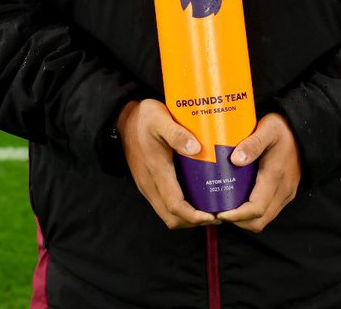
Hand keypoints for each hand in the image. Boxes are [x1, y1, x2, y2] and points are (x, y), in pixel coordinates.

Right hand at [116, 99, 219, 229]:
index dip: (195, 216)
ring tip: (209, 209)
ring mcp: (147, 185)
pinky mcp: (147, 183)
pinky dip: (180, 209)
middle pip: (171, 217)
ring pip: (167, 214)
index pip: (175, 205)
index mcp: (156, 170)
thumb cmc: (144, 118)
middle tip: (217, 215)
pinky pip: (163, 205)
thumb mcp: (161, 118)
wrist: (123, 119)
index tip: (213, 215)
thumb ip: (177, 133)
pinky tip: (195, 198)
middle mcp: (150, 184)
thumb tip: (196, 148)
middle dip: (194, 222)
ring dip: (187, 218)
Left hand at [216, 112, 300, 232]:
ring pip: (264, 219)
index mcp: (276, 176)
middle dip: (237, 222)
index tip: (219, 213)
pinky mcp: (285, 193)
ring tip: (226, 209)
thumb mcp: (268, 129)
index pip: (256, 208)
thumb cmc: (283, 128)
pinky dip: (252, 214)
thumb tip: (235, 160)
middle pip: (259, 220)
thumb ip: (252, 144)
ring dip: (244, 219)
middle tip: (217, 212)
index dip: (236, 216)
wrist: (302, 130)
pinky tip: (239, 202)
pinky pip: (268, 212)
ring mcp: (286, 193)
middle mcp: (283, 190)